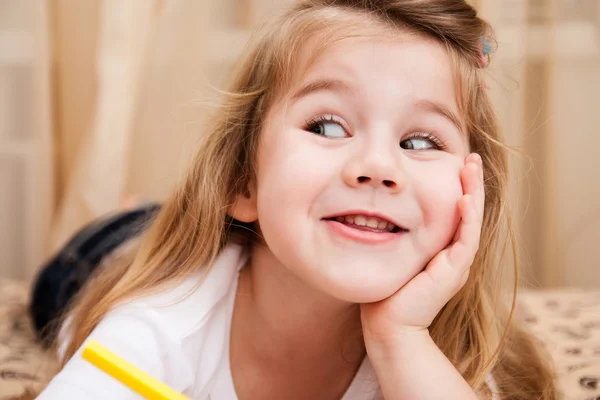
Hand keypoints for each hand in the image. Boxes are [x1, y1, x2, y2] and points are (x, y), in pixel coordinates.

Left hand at [361, 153, 484, 341]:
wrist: (388, 326)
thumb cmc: (385, 293)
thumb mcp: (393, 256)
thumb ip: (394, 237)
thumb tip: (373, 213)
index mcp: (442, 251)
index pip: (456, 213)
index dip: (459, 188)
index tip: (454, 162)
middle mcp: (453, 255)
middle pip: (469, 212)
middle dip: (470, 183)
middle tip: (470, 157)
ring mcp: (456, 264)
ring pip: (472, 221)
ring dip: (473, 193)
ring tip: (471, 166)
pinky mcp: (452, 272)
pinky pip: (465, 240)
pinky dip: (467, 218)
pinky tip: (463, 197)